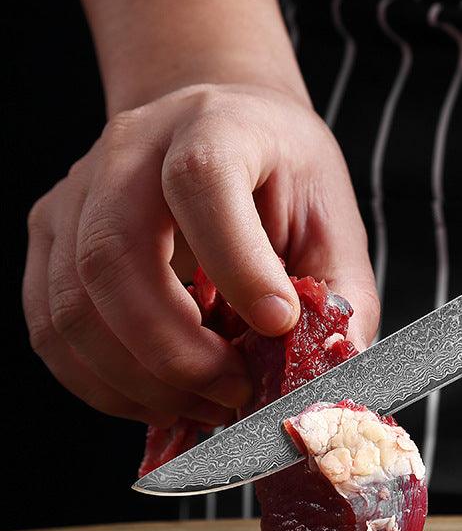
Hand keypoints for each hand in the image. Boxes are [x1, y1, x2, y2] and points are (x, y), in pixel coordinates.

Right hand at [23, 83, 379, 426]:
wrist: (214, 128)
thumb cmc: (279, 177)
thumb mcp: (332, 221)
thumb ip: (341, 295)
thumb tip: (334, 373)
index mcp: (214, 127)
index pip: (200, 182)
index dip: (237, 264)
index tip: (277, 323)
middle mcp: (128, 152)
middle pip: (114, 256)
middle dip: (176, 352)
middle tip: (236, 391)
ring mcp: (77, 196)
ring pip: (73, 307)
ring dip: (140, 381)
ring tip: (206, 404)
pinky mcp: (51, 239)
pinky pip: (53, 330)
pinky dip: (105, 384)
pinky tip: (161, 396)